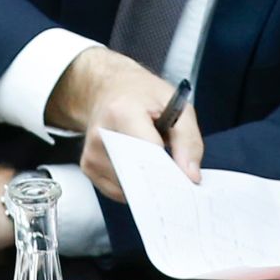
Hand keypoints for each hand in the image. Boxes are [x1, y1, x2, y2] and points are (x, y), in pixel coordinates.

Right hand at [46, 46, 202, 198]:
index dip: (170, 171)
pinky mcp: (88, 167)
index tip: (187, 182)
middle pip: (136, 175)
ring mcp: (91, 154)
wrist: (109, 89)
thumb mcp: (177, 106)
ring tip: (155, 159)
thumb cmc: (144, 96)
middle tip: (179, 179)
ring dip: (148, 183)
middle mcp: (102, 135)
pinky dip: (136, 185)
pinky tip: (140, 166)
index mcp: (122, 112)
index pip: (148, 153)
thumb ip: (188, 140)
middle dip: (161, 182)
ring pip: (129, 187)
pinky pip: (119, 190)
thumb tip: (191, 175)